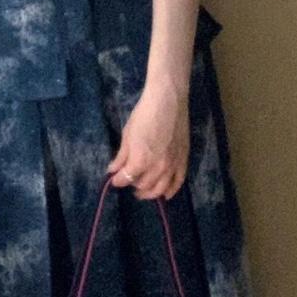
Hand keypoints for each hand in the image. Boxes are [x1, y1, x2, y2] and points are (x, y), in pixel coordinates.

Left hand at [105, 80, 189, 200]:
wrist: (168, 101)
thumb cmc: (144, 115)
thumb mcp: (127, 135)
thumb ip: (121, 156)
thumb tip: (113, 170)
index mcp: (140, 161)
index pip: (125, 179)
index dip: (117, 180)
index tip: (113, 178)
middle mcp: (157, 168)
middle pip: (143, 186)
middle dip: (132, 185)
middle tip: (128, 181)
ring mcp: (172, 166)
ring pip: (160, 189)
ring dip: (150, 192)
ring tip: (142, 191)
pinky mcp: (183, 160)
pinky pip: (178, 182)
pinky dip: (171, 191)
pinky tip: (166, 195)